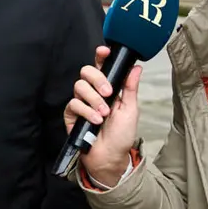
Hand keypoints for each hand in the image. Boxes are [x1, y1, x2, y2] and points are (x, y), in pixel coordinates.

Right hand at [62, 46, 142, 187]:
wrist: (110, 157)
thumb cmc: (121, 135)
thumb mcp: (131, 110)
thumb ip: (130, 87)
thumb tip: (136, 67)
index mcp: (108, 88)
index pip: (102, 66)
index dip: (101, 56)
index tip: (104, 51)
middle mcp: (93, 92)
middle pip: (87, 71)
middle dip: (98, 79)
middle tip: (109, 93)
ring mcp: (81, 102)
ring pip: (79, 86)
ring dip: (94, 99)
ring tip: (104, 114)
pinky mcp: (71, 114)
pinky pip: (73, 104)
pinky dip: (86, 111)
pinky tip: (95, 120)